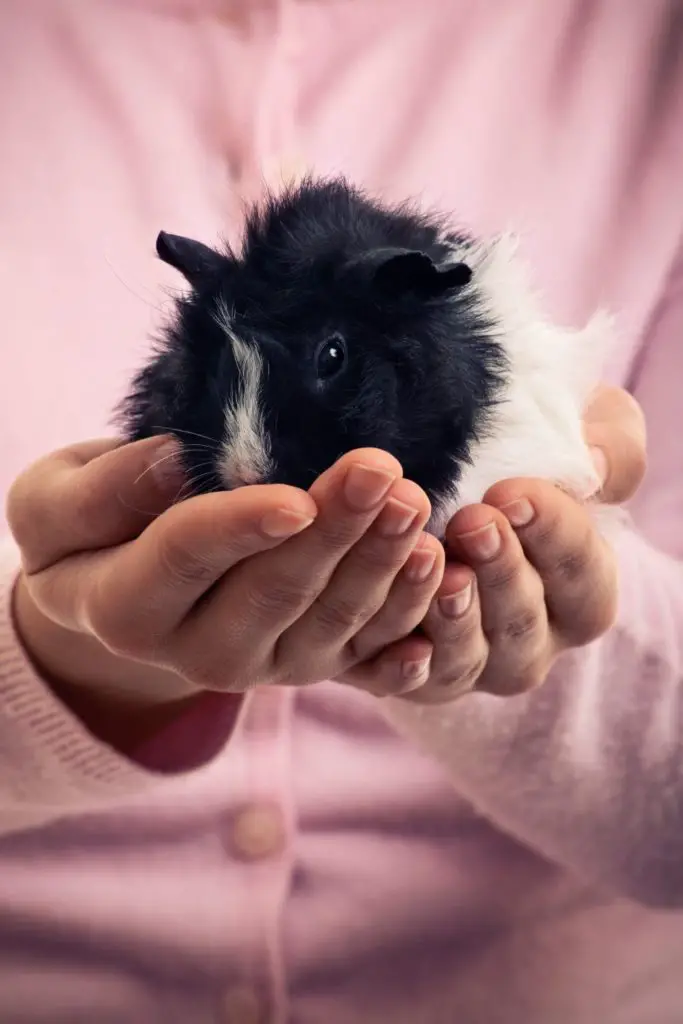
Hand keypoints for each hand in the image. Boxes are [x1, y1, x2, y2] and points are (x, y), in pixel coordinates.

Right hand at [7, 436, 446, 745]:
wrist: (121, 591)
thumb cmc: (86, 533)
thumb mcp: (54, 504)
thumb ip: (102, 492)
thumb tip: (176, 460)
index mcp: (128, 607)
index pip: (187, 558)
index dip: (241, 529)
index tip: (296, 498)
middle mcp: (200, 651)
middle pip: (277, 592)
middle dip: (334, 534)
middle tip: (382, 473)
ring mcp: (265, 665)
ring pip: (334, 621)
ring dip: (383, 566)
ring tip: (418, 508)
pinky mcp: (313, 664)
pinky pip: (369, 650)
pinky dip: (410, 620)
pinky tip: (445, 586)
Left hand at [342, 385, 646, 703]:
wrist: (431, 477)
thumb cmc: (522, 452)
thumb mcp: (582, 432)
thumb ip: (610, 446)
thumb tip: (598, 466)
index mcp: (580, 590)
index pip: (582, 573)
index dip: (553, 535)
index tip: (510, 493)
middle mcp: (530, 639)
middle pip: (525, 622)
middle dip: (501, 572)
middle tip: (471, 522)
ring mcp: (471, 664)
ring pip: (469, 660)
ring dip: (454, 619)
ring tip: (432, 565)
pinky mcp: (411, 675)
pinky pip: (409, 683)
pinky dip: (404, 668)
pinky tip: (399, 640)